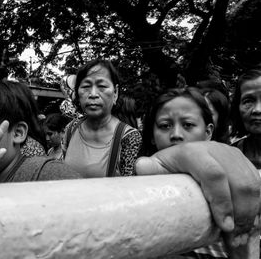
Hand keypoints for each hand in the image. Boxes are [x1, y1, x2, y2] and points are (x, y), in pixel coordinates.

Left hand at [136, 141, 259, 240]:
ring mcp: (233, 156)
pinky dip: (256, 208)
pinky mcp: (244, 164)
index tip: (224, 226)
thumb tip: (141, 166)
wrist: (187, 155)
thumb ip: (150, 168)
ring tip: (241, 238)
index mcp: (192, 152)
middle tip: (234, 240)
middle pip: (239, 184)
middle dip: (241, 215)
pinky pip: (258, 186)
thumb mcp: (159, 166)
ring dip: (251, 215)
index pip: (213, 174)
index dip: (221, 201)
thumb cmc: (171, 165)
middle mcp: (216, 151)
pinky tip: (248, 225)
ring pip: (253, 186)